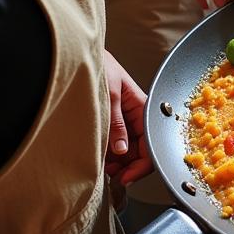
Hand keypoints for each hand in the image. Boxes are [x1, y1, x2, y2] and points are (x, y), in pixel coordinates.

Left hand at [102, 51, 152, 192]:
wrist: (81, 56)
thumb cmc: (100, 67)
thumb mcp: (109, 95)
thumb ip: (116, 124)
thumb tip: (122, 149)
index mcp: (142, 106)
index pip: (152, 142)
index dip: (142, 163)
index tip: (128, 177)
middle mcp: (135, 115)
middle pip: (142, 150)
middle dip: (130, 166)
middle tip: (115, 176)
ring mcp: (124, 121)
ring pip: (129, 151)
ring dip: (120, 164)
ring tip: (106, 168)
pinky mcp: (112, 124)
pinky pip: (116, 146)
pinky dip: (111, 157)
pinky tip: (102, 159)